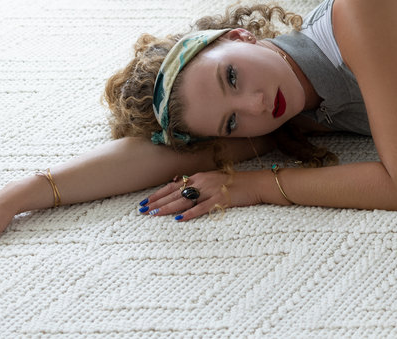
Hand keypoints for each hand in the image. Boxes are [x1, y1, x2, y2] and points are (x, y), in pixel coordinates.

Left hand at [139, 170, 263, 220]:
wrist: (255, 183)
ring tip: (153, 215)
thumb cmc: (234, 183)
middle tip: (142, 211)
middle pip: (174, 194)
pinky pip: (202, 208)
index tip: (144, 202)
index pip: (172, 186)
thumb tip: (178, 186)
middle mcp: (202, 182)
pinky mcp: (220, 200)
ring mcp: (210, 191)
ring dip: (167, 208)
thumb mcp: (212, 180)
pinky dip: (190, 214)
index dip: (157, 195)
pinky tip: (179, 219)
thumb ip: (196, 184)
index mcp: (198, 177)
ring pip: (184, 201)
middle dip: (156, 203)